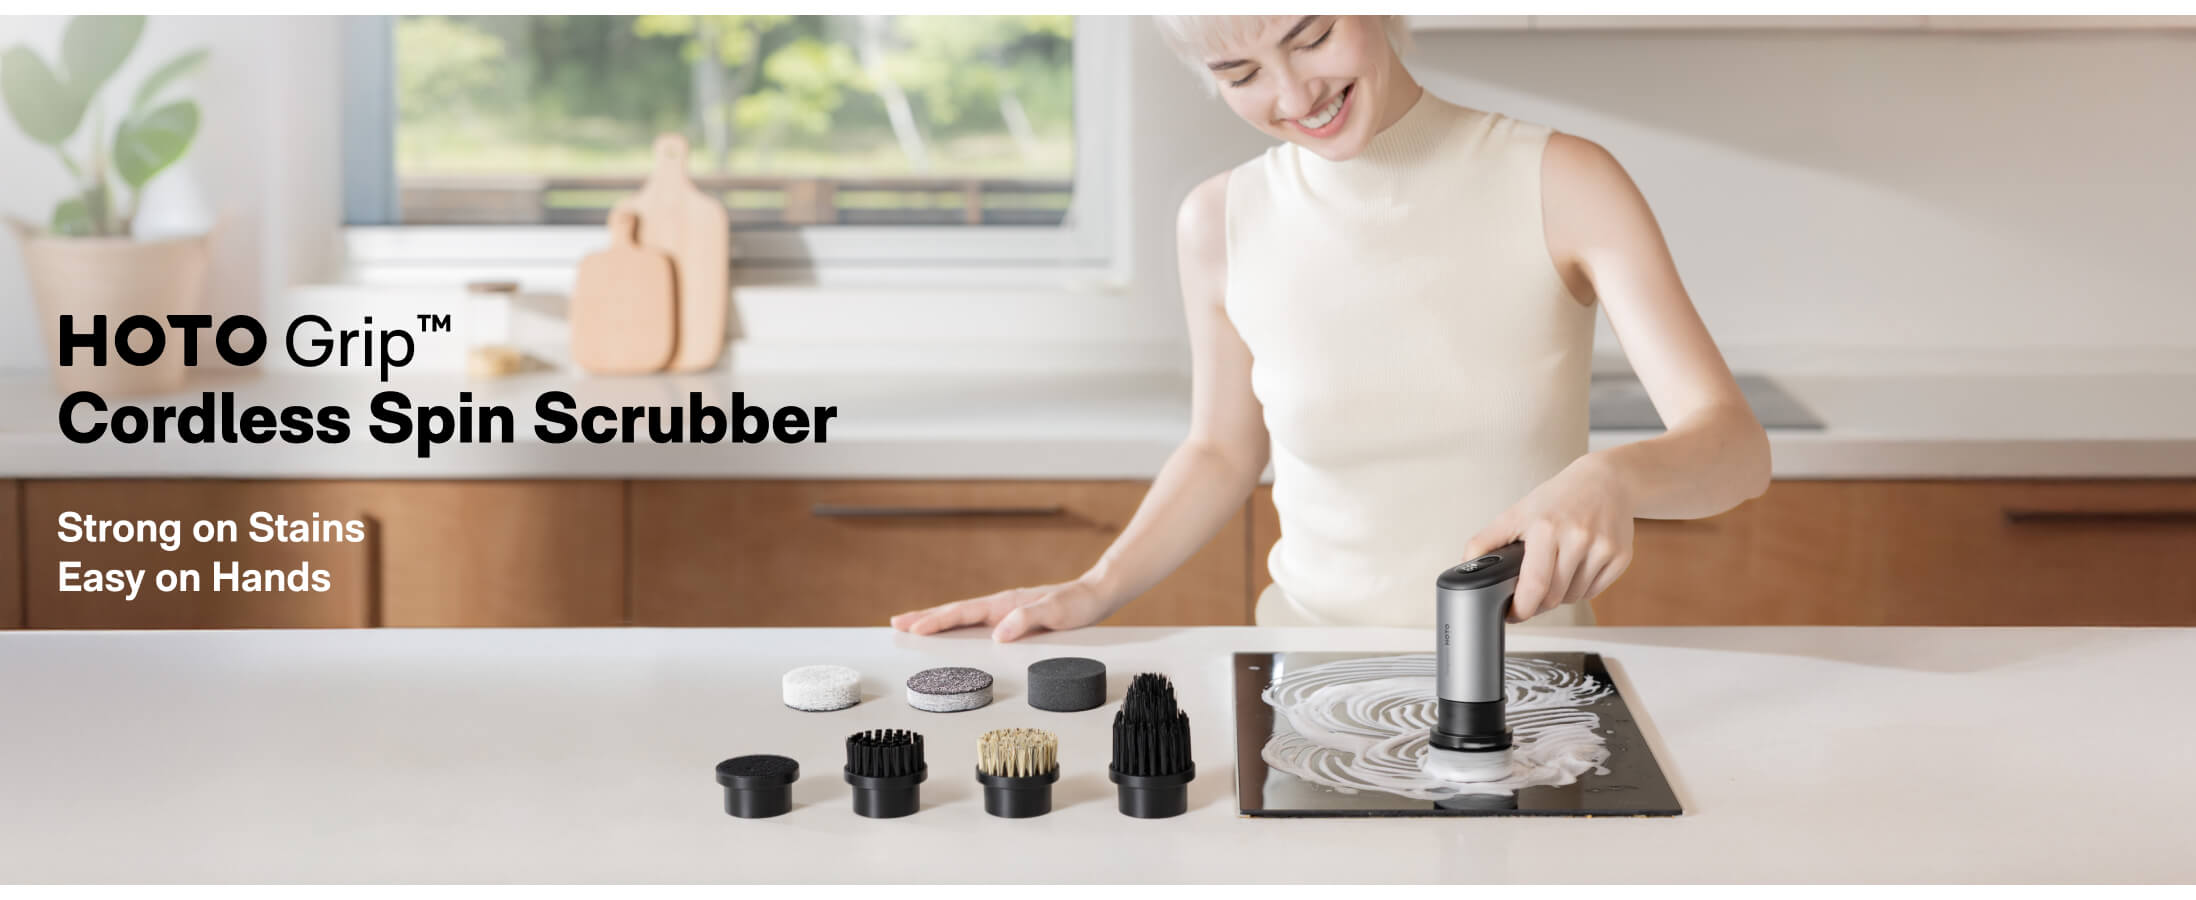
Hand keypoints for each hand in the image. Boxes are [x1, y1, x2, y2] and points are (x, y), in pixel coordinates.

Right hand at [888, 578, 1115, 641]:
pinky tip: (954, 631)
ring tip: (914, 627)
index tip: (913, 628)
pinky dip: (958, 624)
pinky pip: (977, 621)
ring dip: (938, 620)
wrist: (1096, 594)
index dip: (937, 621)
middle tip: (896, 623)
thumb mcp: (1056, 613)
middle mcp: (1001, 605)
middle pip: (955, 612)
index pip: (964, 613)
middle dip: (925, 618)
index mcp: (1006, 604)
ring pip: (964, 615)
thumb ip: (1027, 620)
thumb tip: (998, 634)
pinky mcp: (1013, 617)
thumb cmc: (1078, 605)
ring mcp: (1005, 610)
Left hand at [1459, 454, 1635, 622]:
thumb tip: (1465, 566)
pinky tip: (1578, 564)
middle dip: (1537, 603)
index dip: (1521, 609)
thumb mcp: (1517, 512)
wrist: (1606, 481)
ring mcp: (1602, 549)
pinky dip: (1581, 587)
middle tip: (1530, 593)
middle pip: (1552, 597)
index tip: (1512, 614)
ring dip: (1559, 594)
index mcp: (1546, 528)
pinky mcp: (1621, 557)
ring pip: (1573, 597)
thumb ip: (1486, 540)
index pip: (1534, 585)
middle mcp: (1577, 538)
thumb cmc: (1558, 498)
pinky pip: (1593, 592)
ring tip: (1557, 567)